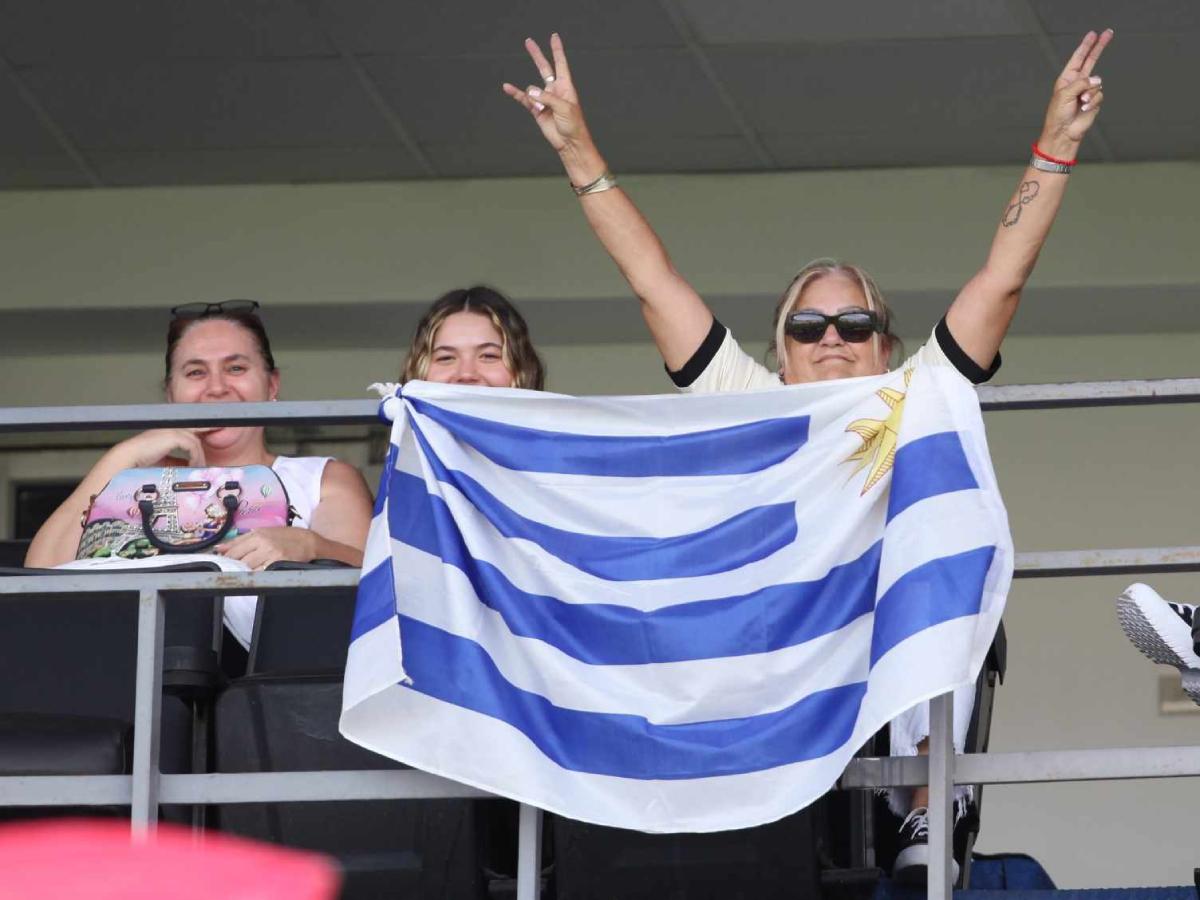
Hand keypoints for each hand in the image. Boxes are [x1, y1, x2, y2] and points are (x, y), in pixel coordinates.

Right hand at [110, 428, 213, 468]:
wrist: (124, 462)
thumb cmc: (137, 466)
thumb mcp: (161, 465)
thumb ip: (175, 464)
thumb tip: (189, 470)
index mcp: (163, 435)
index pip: (187, 432)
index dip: (200, 434)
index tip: (211, 438)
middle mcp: (168, 430)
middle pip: (194, 431)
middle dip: (208, 433)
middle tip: (216, 442)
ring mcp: (170, 431)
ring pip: (194, 441)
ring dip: (199, 456)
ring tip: (200, 469)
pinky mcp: (172, 436)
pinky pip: (192, 445)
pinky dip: (195, 457)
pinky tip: (193, 467)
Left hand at [217, 526, 315, 569]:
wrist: (310, 542)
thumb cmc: (286, 536)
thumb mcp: (264, 532)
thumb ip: (241, 540)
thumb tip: (219, 548)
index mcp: (258, 535)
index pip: (234, 549)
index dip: (226, 558)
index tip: (221, 563)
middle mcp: (263, 544)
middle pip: (239, 560)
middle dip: (233, 566)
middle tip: (231, 571)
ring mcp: (271, 555)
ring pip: (248, 568)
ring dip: (244, 572)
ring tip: (245, 574)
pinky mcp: (279, 565)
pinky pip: (260, 573)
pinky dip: (255, 576)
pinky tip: (256, 576)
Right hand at [502, 33, 599, 173]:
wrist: (570, 143)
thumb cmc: (573, 125)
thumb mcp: (563, 107)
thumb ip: (546, 97)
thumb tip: (529, 91)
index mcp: (565, 86)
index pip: (560, 63)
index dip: (557, 50)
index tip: (554, 37)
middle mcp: (554, 90)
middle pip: (544, 68)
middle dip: (537, 55)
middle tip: (529, 42)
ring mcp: (544, 99)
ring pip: (532, 89)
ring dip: (534, 98)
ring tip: (542, 109)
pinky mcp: (537, 110)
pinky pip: (524, 99)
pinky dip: (516, 94)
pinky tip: (507, 87)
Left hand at [1038, 29, 1112, 157]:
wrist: (1064, 133)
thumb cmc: (1058, 115)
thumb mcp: (1065, 95)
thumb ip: (1081, 83)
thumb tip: (1097, 79)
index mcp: (1067, 79)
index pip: (1078, 58)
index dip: (1086, 46)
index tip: (1093, 34)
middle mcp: (1078, 82)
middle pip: (1092, 60)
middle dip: (1099, 47)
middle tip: (1108, 33)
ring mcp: (1087, 91)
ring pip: (1097, 83)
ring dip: (1089, 94)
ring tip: (1080, 103)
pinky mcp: (1094, 101)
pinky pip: (1099, 95)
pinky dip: (1093, 102)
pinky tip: (1084, 109)